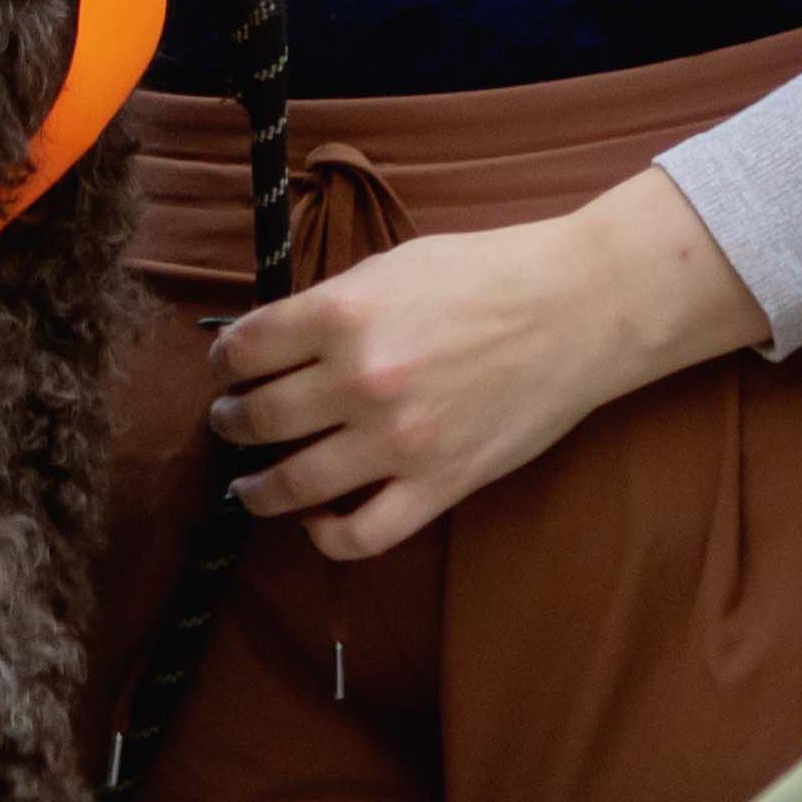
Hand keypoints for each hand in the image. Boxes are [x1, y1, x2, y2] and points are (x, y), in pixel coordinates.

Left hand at [202, 171, 765, 561]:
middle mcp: (359, 380)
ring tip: (250, 481)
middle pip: (256, 418)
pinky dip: (325, 535)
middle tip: (229, 420)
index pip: (245, 348)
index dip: (224, 360)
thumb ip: (332, 304)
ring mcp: (397, 440)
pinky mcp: (438, 484)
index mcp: (342, 313)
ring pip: (291, 484)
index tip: (227, 366)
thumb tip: (278, 339)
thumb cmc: (489, 276)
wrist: (577, 310)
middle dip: (230, 421)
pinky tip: (317, 519)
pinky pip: (361, 535)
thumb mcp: (393, 265)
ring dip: (256, 486)